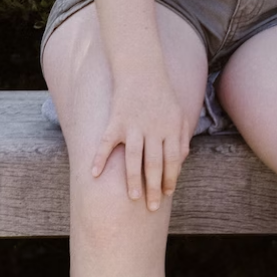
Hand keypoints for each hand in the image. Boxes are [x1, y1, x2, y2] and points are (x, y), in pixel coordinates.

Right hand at [92, 74, 191, 211]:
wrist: (142, 69)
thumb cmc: (161, 94)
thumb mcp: (178, 112)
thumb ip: (181, 136)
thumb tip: (182, 160)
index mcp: (171, 127)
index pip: (173, 159)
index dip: (171, 178)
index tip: (167, 194)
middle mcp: (154, 128)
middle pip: (155, 163)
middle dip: (154, 187)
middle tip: (152, 207)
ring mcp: (134, 125)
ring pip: (134, 157)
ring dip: (133, 179)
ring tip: (133, 198)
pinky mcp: (116, 120)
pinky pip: (107, 142)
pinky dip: (99, 158)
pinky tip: (94, 175)